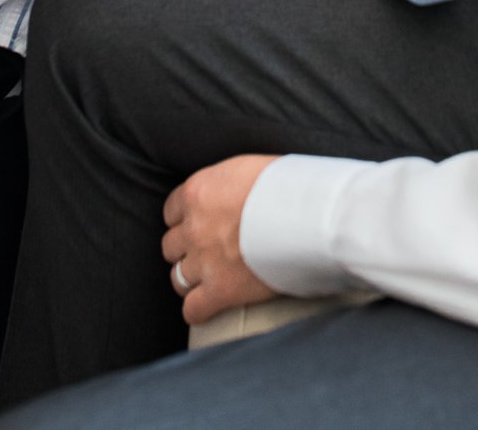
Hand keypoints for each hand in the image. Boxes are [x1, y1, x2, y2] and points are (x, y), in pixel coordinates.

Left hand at [162, 154, 278, 325]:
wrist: (306, 214)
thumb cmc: (286, 185)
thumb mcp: (247, 168)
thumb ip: (226, 184)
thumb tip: (231, 192)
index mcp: (198, 192)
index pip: (171, 211)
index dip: (186, 218)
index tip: (200, 223)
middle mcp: (194, 227)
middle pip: (171, 245)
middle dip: (188, 248)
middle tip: (209, 250)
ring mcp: (204, 261)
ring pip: (178, 278)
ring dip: (192, 278)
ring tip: (210, 278)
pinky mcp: (221, 291)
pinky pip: (192, 309)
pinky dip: (199, 310)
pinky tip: (210, 306)